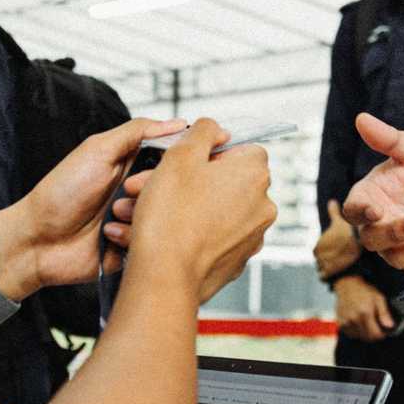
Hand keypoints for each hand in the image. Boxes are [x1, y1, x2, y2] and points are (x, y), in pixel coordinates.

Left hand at [0, 118, 187, 294]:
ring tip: (112, 216)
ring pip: (166, 215)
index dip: (179, 158)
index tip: (171, 162)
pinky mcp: (134, 245)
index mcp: (133, 163)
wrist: (37, 240)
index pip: (174, 156)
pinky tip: (108, 236)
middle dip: (153, 187)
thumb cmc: (60, 192)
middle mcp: (139, 190)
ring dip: (139, 214)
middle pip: (175, 186)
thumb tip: (177, 123)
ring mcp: (137, 218)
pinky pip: (153, 242)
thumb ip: (137, 133)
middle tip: (128, 189)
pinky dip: (131, 237)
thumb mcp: (97, 151)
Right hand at [112, 119, 276, 303]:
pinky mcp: (236, 261)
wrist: (165, 276)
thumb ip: (202, 131)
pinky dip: (186, 233)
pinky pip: (209, 238)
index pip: (240, 148)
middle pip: (222, 181)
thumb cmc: (171, 215)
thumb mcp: (181, 155)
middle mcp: (262, 205)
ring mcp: (251, 237)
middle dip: (183, 182)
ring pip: (211, 210)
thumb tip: (214, 127)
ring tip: (141, 213)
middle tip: (147, 187)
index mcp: (255, 174)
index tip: (181, 163)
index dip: (207, 152)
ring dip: (179, 207)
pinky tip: (156, 235)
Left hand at [314, 199, 360, 279]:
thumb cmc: (347, 242)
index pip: (324, 245)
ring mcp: (320, 266)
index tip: (343, 246)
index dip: (335, 245)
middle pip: (325, 255)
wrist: (352, 263)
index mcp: (317, 244)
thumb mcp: (341, 225)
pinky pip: (328, 275)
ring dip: (333, 264)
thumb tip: (332, 201)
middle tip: (345, 253)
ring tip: (345, 261)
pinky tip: (342, 269)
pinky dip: (333, 273)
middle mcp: (316, 255)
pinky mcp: (325, 276)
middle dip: (333, 254)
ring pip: (327, 265)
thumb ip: (334, 214)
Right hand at [333, 276, 393, 342]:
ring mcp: (346, 322)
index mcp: (365, 313)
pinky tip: (358, 323)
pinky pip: (351, 334)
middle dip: (374, 334)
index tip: (384, 331)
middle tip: (376, 327)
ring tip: (366, 322)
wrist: (347, 285)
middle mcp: (355, 319)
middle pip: (368, 337)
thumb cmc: (363, 290)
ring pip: (360, 337)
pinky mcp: (341, 324)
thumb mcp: (378, 298)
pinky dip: (356, 332)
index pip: (376, 334)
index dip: (382, 334)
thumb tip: (390, 326)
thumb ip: (385, 313)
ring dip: (365, 333)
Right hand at [340, 113, 403, 272]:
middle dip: (396, 233)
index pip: (352, 211)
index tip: (376, 209)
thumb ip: (388, 138)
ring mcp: (398, 249)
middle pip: (373, 241)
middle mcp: (377, 228)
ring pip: (401, 259)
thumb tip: (362, 118)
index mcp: (368, 200)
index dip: (360, 213)